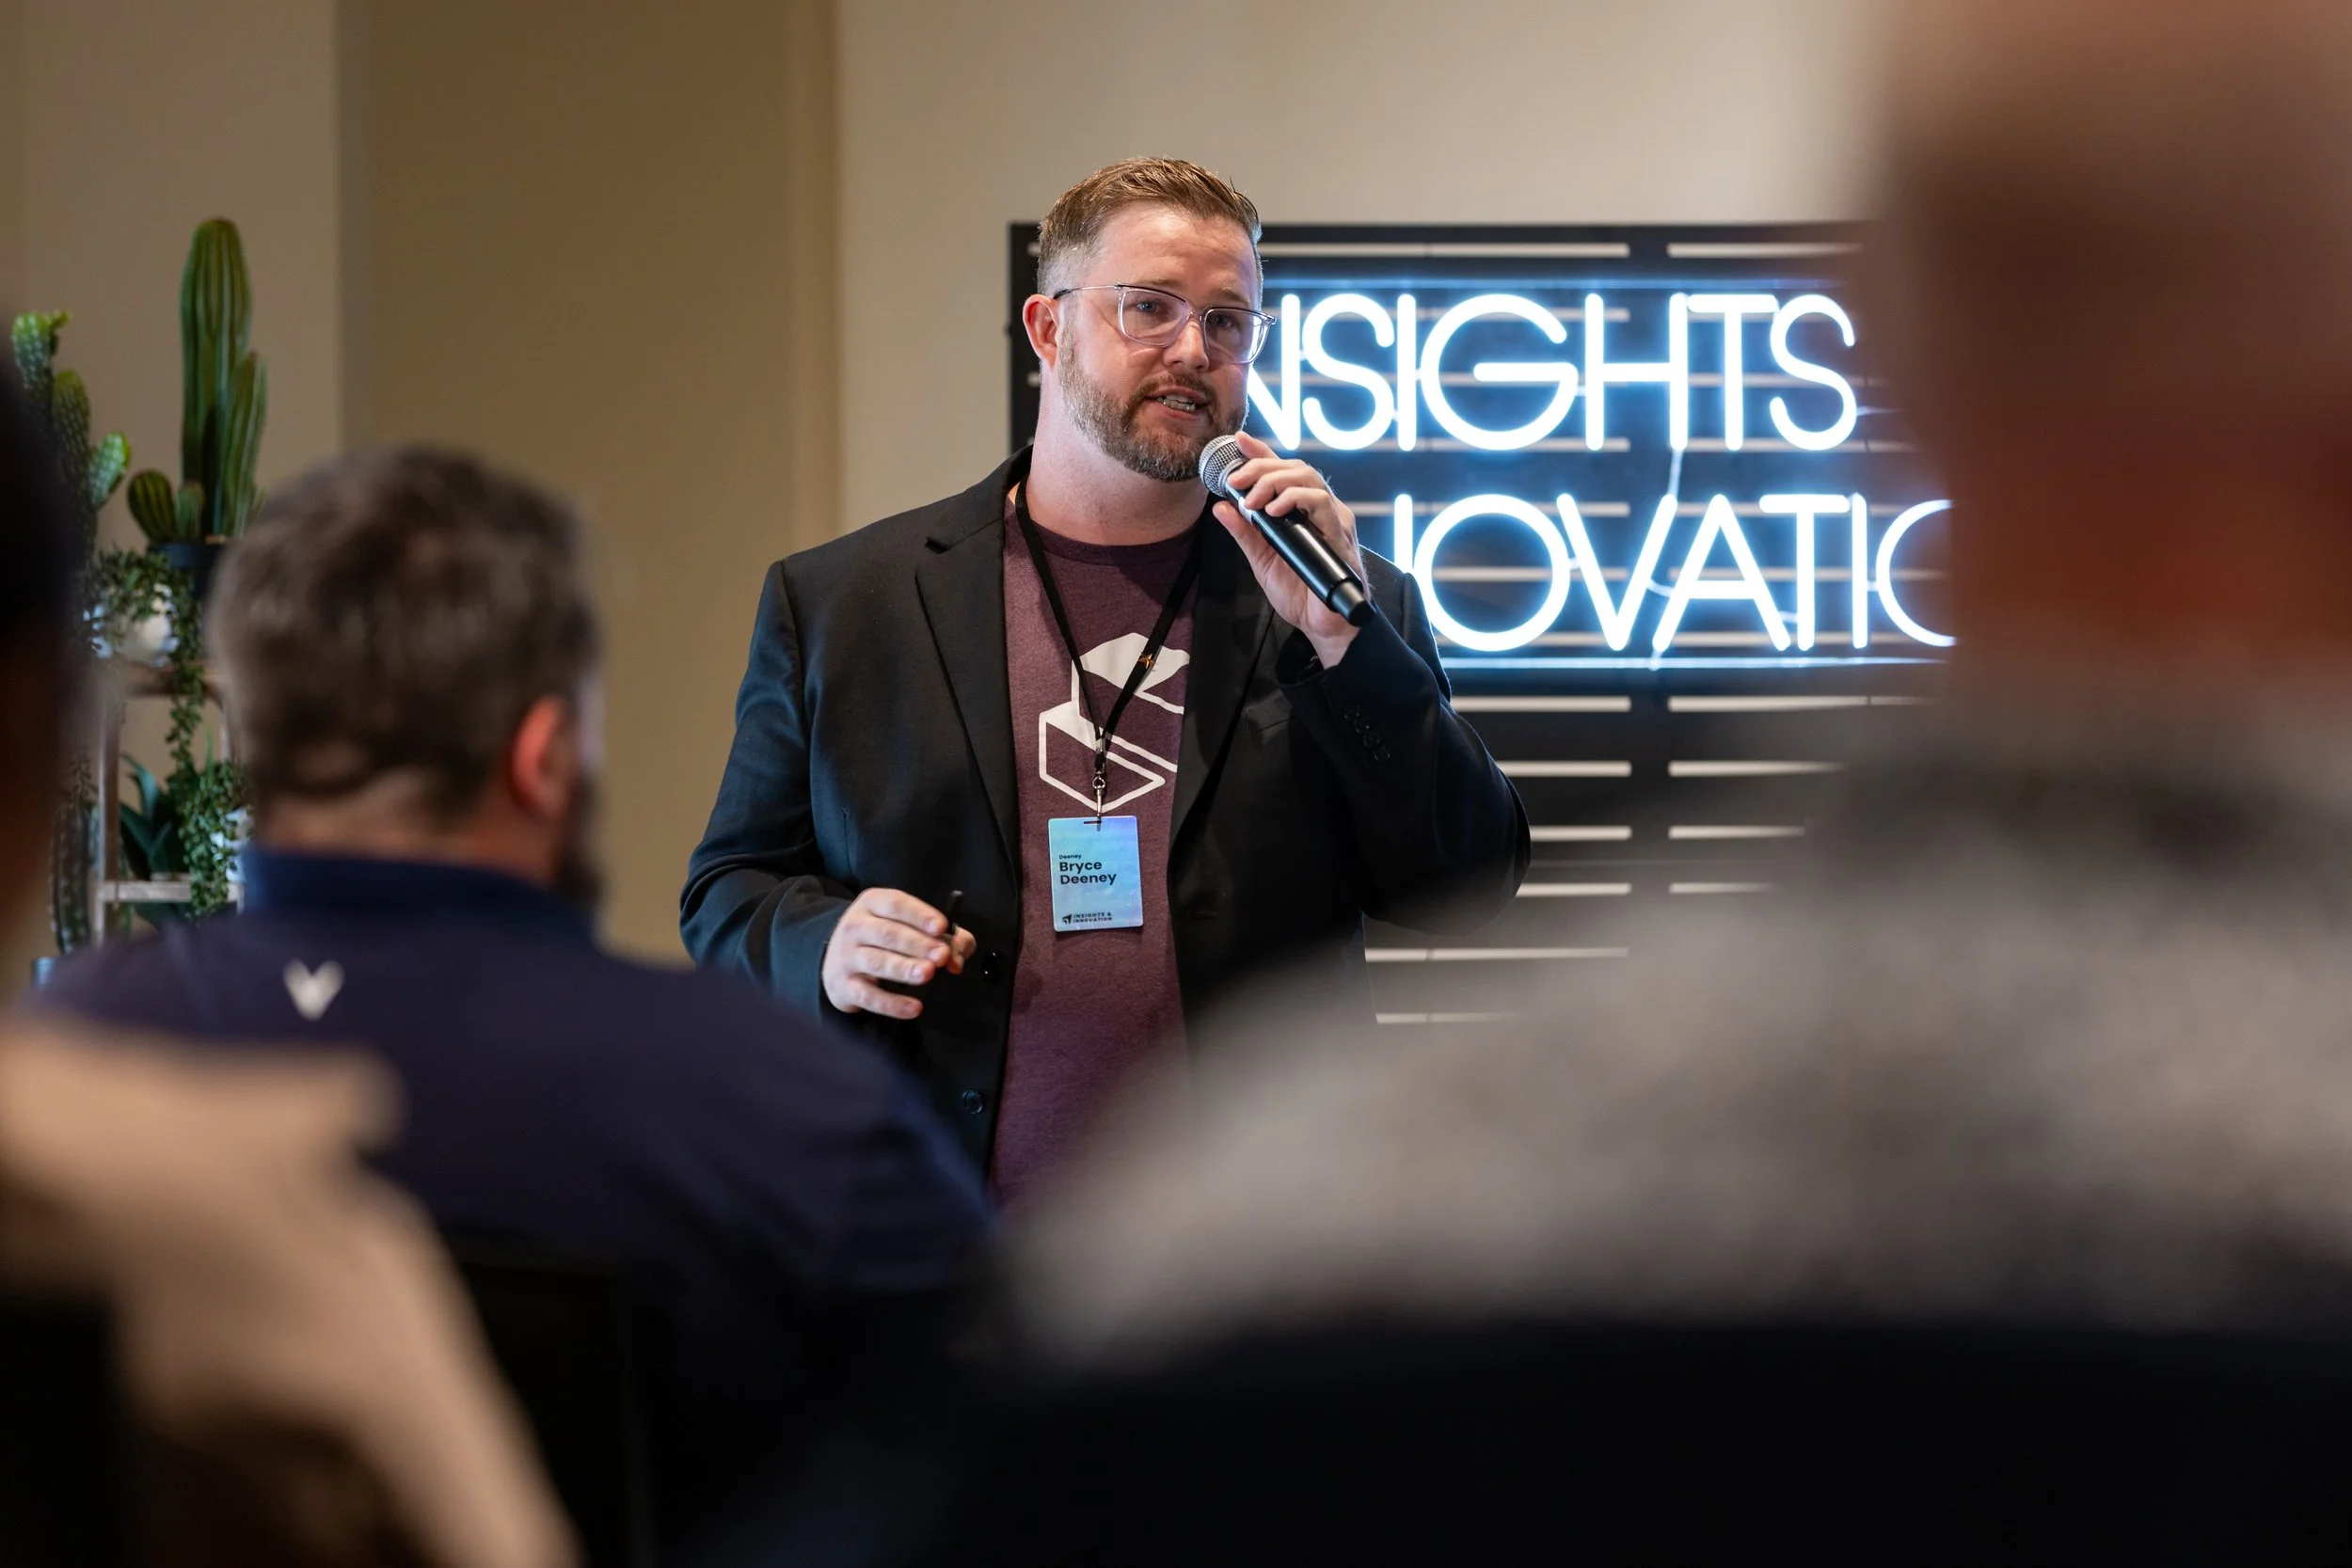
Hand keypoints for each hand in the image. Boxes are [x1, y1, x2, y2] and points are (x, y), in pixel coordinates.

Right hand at [822, 888, 975, 1019]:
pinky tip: (914, 1007)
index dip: (920, 915)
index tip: (941, 927)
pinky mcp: (845, 986)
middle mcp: (856, 927)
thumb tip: (957, 957)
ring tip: (927, 973)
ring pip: (877, 962)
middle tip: (941, 955)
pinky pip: (869, 996)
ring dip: (904, 968)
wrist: (836, 962)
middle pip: (888, 934)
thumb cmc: (881, 940)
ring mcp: (847, 957)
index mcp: (872, 904)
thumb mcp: (906, 926)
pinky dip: (892, 1003)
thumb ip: (943, 937)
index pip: (896, 904)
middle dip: (917, 944)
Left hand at [1208, 430, 1366, 666]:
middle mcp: (1320, 509)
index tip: (1237, 440)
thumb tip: (1220, 507)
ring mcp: (1333, 519)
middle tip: (1234, 482)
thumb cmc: (1297, 591)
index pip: (1282, 471)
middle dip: (1260, 468)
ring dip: (1276, 481)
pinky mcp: (1341, 535)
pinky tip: (1275, 510)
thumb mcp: (1261, 559)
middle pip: (1295, 468)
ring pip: (1310, 478)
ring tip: (1252, 499)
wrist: (1321, 625)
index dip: (1261, 452)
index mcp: (1301, 511)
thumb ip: (1244, 533)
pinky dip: (1296, 500)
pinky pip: (1323, 504)